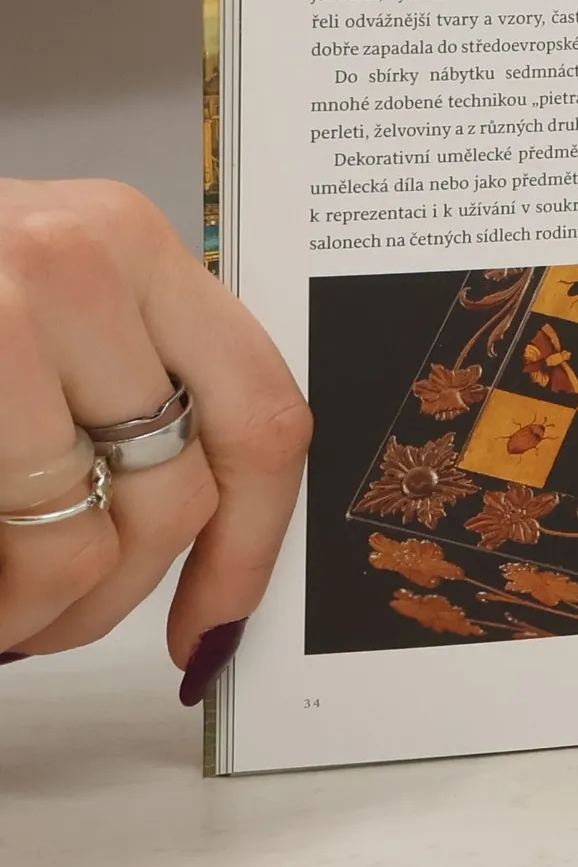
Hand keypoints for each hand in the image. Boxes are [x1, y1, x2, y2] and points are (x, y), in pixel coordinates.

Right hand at [0, 180, 309, 699]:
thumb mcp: (42, 294)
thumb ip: (121, 374)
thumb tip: (200, 528)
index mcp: (131, 243)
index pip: (261, 411)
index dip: (253, 542)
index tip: (217, 621)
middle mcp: (79, 262)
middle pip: (179, 495)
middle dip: (121, 597)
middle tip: (54, 623)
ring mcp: (3, 311)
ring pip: (79, 540)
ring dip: (34, 611)